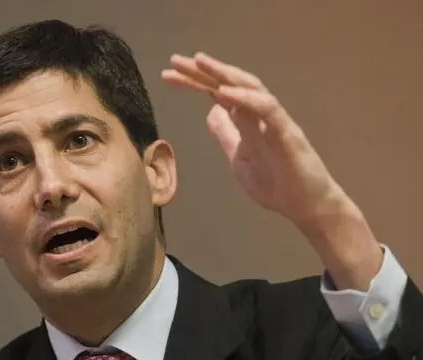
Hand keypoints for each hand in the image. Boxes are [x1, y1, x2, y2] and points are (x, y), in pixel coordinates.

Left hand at [162, 53, 383, 290]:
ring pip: (250, 87)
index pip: (218, 93)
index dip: (194, 82)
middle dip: (202, 71)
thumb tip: (211, 110)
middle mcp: (260, 114)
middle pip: (230, 84)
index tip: (168, 75)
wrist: (306, 208)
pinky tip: (223, 92)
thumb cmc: (276, 182)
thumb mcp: (238, 158)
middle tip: (174, 61)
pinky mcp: (288, 134)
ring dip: (224, 74)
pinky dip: (245, 99)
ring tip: (199, 63)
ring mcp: (275, 122)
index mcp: (247, 120)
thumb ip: (226, 134)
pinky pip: (267, 109)